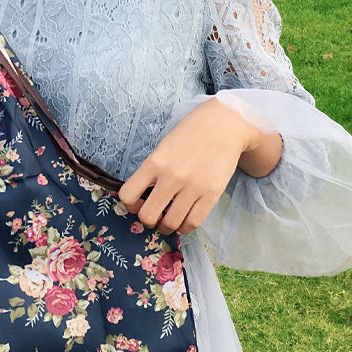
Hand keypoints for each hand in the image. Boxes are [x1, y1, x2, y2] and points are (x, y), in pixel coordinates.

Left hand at [118, 97, 261, 234]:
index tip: (138, 203)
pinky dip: (186, 227)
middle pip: (148, 216)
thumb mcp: (163, 147)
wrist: (224, 125)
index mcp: (154, 162)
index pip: (127, 195)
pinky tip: (185, 220)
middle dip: (149, 221)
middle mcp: (171, 176)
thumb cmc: (190, 134)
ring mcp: (192, 186)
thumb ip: (152, 170)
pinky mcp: (212, 194)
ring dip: (167, 227)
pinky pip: (193, 223)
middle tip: (155, 216)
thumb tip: (142, 198)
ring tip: (170, 220)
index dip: (130, 205)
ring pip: (171, 224)